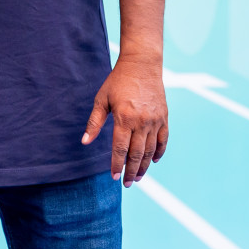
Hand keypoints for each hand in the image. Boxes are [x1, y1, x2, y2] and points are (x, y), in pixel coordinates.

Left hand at [81, 55, 168, 186]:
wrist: (142, 65)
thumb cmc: (118, 82)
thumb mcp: (102, 99)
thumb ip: (94, 122)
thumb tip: (84, 142)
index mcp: (124, 118)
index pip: (120, 148)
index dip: (117, 165)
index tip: (114, 177)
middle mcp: (142, 122)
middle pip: (136, 153)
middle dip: (131, 171)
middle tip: (126, 183)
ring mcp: (155, 120)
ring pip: (150, 150)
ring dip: (144, 166)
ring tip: (137, 177)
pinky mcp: (163, 117)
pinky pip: (163, 140)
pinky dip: (159, 152)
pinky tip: (152, 161)